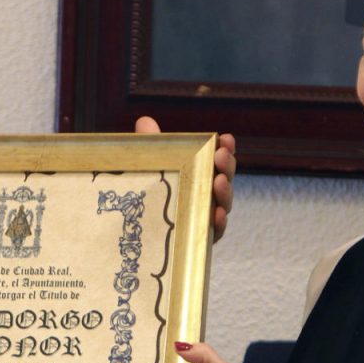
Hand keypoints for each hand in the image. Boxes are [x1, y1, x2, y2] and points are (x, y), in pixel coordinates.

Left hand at [134, 116, 235, 241]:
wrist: (136, 238)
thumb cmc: (148, 197)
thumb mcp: (148, 169)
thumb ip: (150, 147)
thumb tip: (145, 120)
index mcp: (199, 176)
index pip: (217, 161)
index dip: (225, 149)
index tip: (225, 138)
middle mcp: (207, 197)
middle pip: (224, 180)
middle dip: (226, 166)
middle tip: (221, 155)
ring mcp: (205, 219)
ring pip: (224, 205)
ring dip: (225, 192)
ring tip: (219, 181)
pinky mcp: (200, 241)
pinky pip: (215, 233)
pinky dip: (219, 223)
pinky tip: (217, 213)